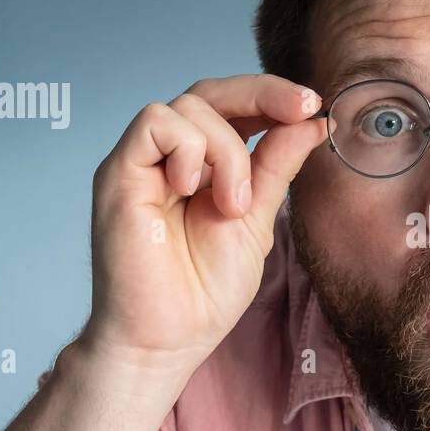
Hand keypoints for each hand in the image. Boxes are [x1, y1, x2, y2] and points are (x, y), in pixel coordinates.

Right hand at [82, 74, 328, 373]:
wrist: (168, 339)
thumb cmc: (204, 292)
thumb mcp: (256, 220)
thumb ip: (276, 168)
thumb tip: (310, 123)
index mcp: (202, 166)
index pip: (233, 107)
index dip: (271, 97)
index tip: (311, 105)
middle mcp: (168, 158)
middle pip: (211, 91)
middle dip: (263, 93)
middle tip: (302, 108)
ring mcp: (141, 163)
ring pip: (190, 105)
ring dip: (227, 150)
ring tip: (232, 205)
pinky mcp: (118, 173)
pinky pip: (156, 123)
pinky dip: (188, 149)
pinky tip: (193, 192)